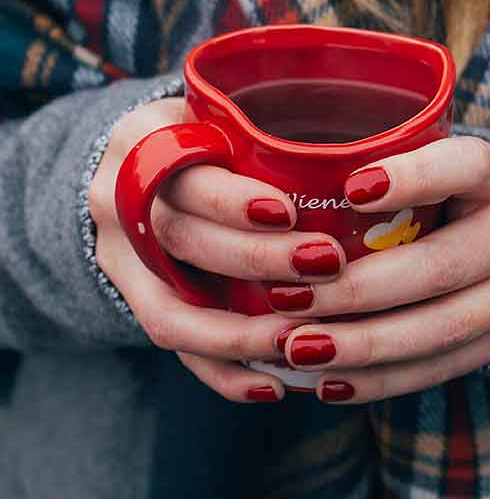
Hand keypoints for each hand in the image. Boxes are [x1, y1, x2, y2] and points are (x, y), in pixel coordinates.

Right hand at [89, 98, 341, 402]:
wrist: (139, 166)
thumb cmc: (206, 135)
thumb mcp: (221, 114)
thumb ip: (264, 133)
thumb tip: (363, 163)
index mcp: (142, 139)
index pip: (182, 173)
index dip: (232, 201)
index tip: (288, 212)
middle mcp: (118, 200)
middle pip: (181, 240)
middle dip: (256, 260)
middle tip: (325, 265)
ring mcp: (118, 258)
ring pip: (170, 311)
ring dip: (240, 334)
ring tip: (303, 341)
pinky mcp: (132, 299)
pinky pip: (172, 347)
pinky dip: (223, 372)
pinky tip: (273, 385)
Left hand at [270, 136, 489, 402]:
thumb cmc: (450, 192)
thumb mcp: (435, 163)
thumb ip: (384, 166)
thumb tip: (285, 194)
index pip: (465, 167)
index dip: (413, 178)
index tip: (350, 189)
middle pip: (439, 267)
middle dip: (357, 290)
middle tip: (288, 298)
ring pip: (439, 329)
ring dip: (362, 345)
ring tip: (297, 348)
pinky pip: (439, 368)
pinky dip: (380, 380)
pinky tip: (329, 381)